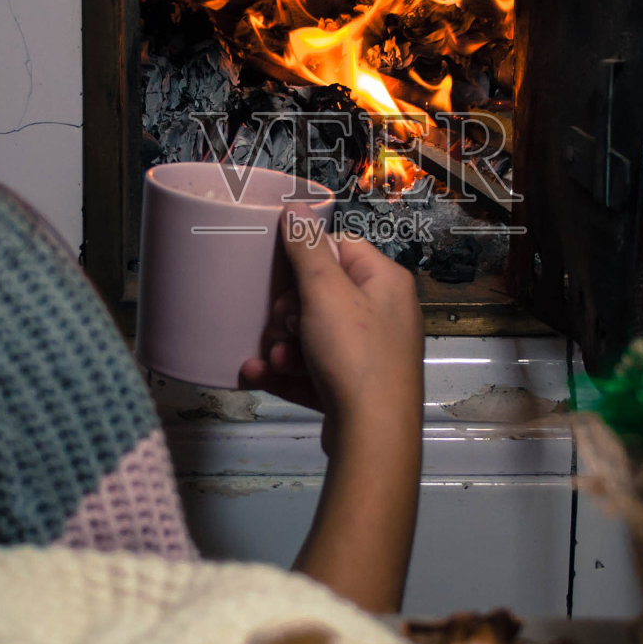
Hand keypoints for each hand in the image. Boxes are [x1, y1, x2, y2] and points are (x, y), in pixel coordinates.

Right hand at [240, 208, 423, 448]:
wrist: (372, 434)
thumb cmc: (358, 359)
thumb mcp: (325, 292)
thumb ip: (306, 248)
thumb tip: (296, 209)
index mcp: (384, 282)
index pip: (340, 247)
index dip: (306, 259)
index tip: (283, 275)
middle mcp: (383, 313)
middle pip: (321, 293)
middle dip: (288, 311)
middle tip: (282, 324)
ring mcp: (369, 352)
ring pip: (312, 334)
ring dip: (283, 343)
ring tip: (273, 356)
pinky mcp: (353, 385)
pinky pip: (311, 368)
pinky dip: (286, 371)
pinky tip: (258, 373)